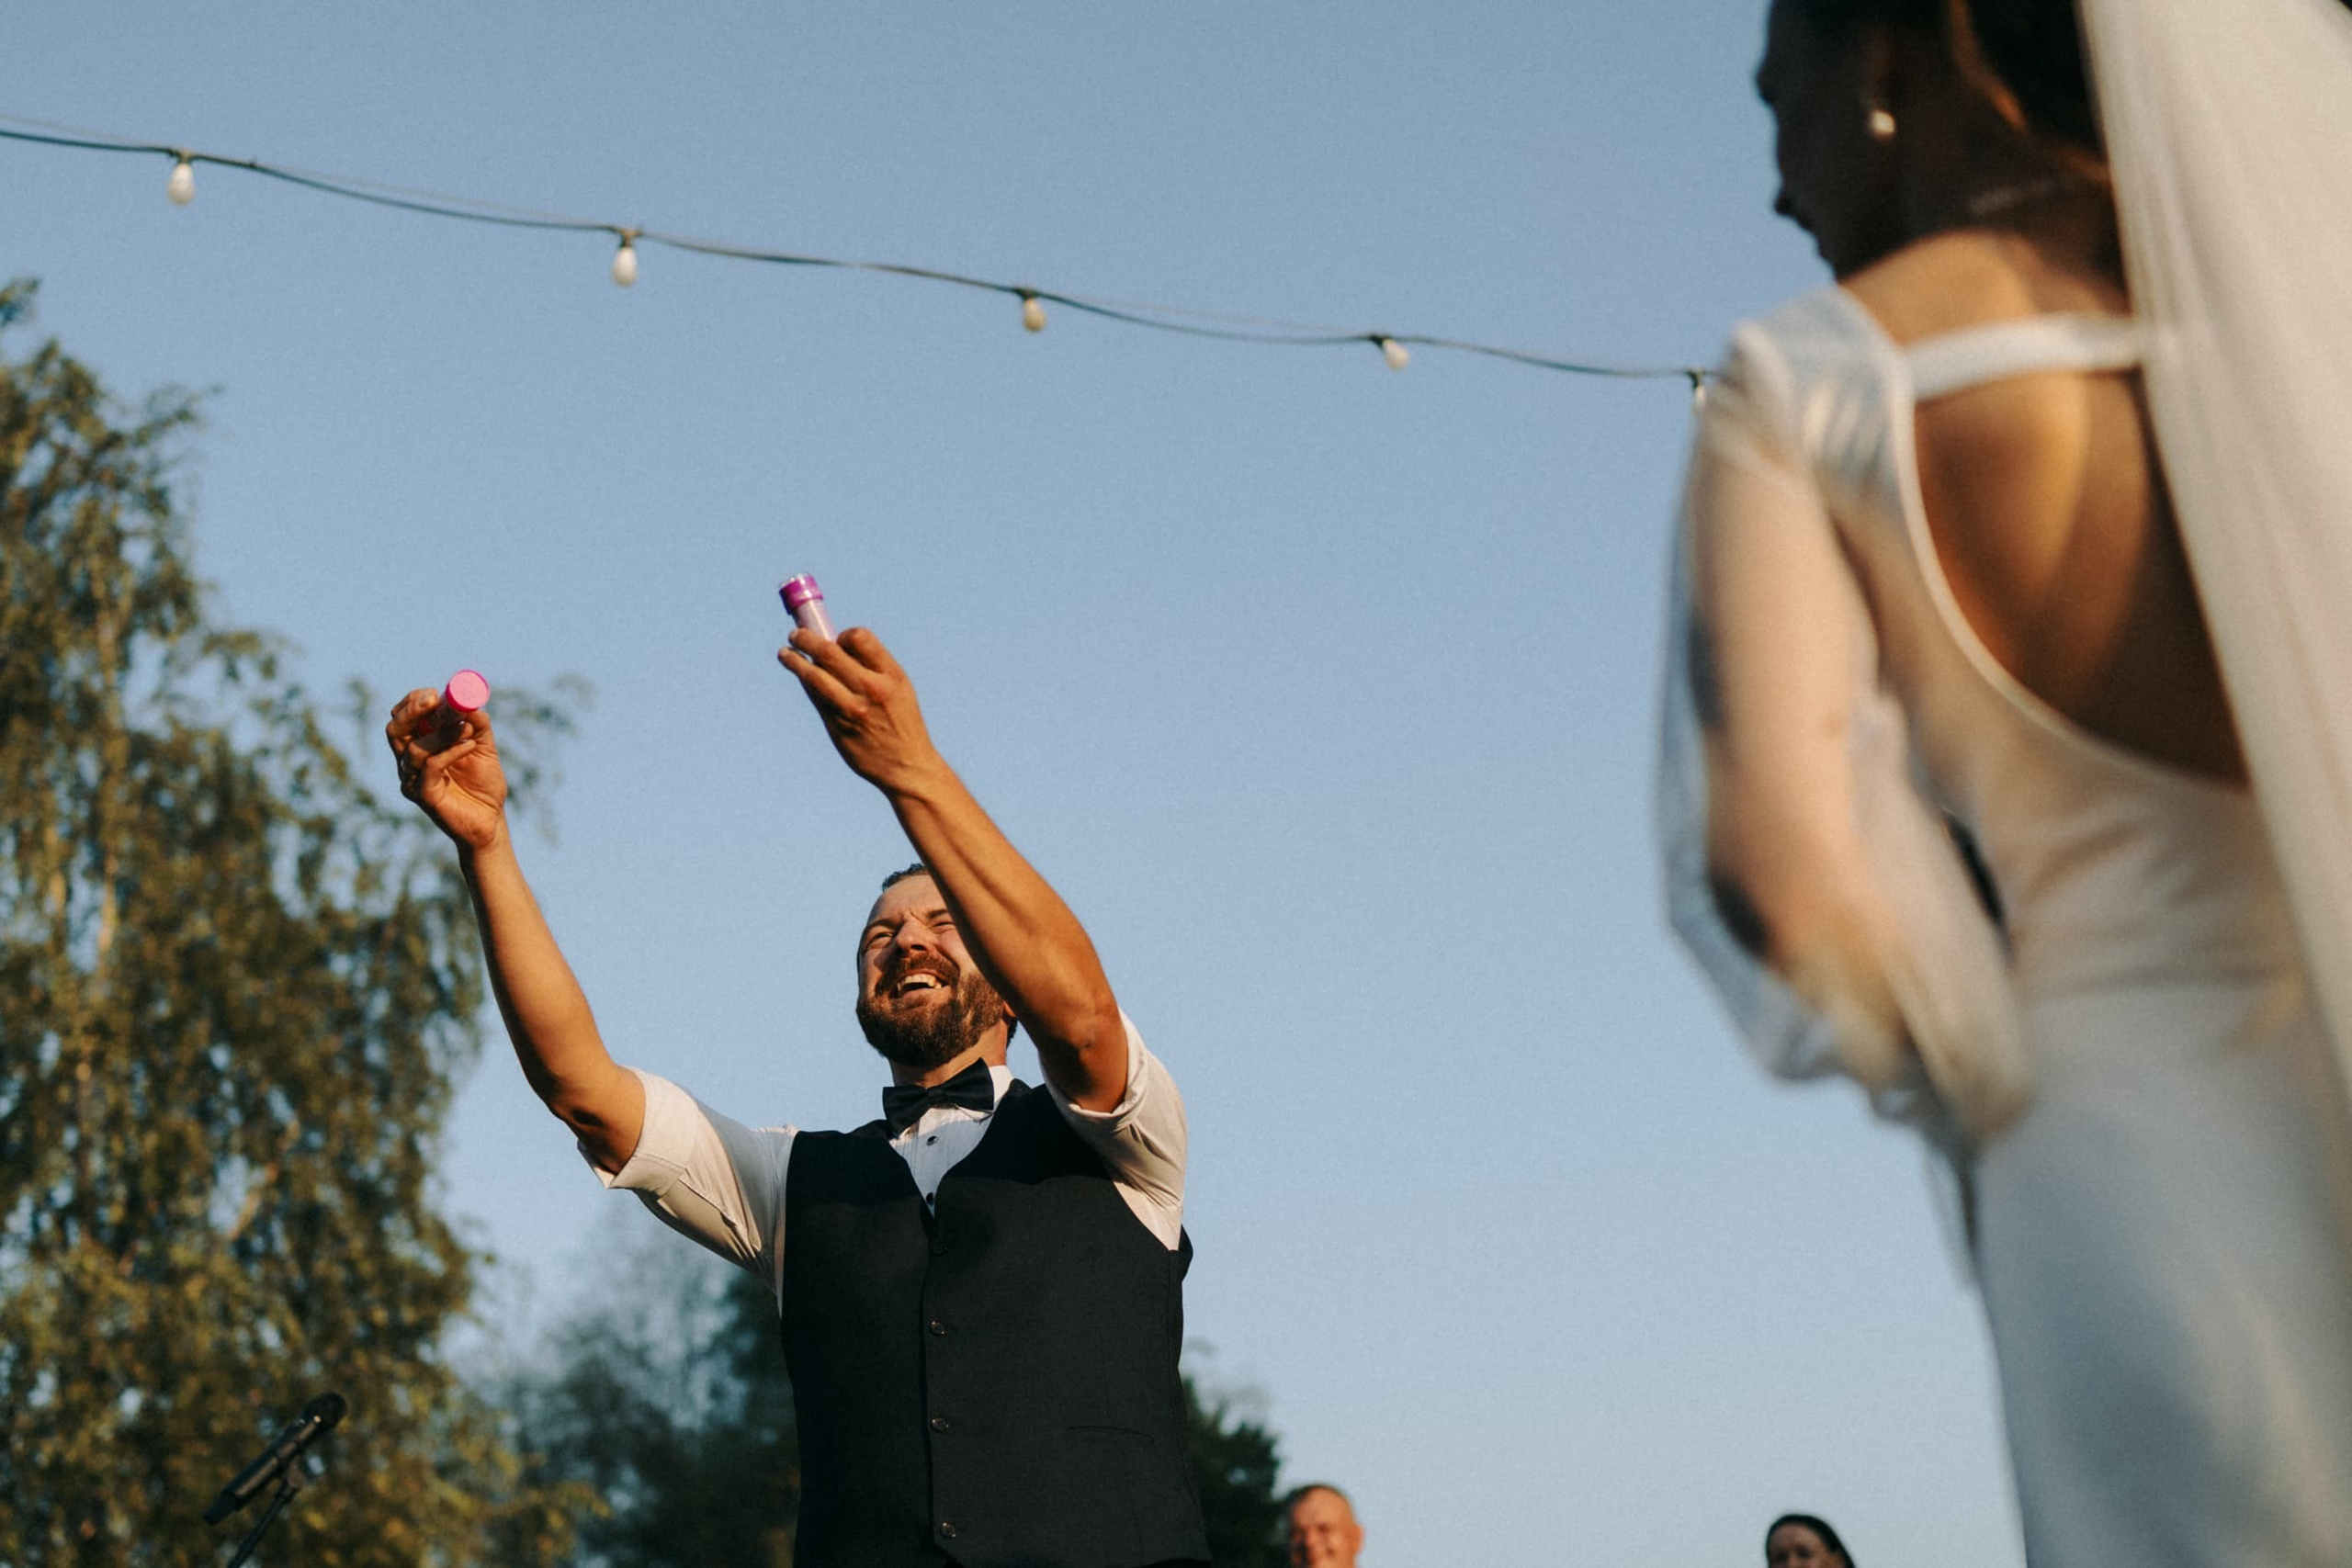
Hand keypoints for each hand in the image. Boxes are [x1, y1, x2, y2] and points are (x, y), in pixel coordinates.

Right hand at [385, 687, 507, 850]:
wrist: (492, 820)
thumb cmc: (483, 783)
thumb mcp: (483, 746)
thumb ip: (477, 724)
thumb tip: (470, 701)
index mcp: (419, 745)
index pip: (402, 717)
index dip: (414, 702)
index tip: (435, 694)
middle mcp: (409, 761)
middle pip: (395, 730)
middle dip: (412, 711)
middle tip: (435, 701)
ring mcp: (413, 780)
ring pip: (413, 749)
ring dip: (441, 733)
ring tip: (468, 730)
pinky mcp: (424, 796)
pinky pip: (430, 767)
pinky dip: (450, 751)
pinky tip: (470, 745)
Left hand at [778, 627, 943, 793]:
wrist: (905, 766)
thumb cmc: (901, 720)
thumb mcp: (900, 688)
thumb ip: (873, 667)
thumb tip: (836, 644)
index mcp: (891, 676)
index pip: (859, 638)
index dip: (843, 635)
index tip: (835, 638)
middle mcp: (871, 690)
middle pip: (829, 653)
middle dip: (807, 639)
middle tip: (796, 634)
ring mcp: (851, 710)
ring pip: (814, 676)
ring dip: (794, 661)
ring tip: (784, 653)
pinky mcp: (837, 727)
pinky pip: (816, 697)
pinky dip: (805, 683)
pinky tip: (801, 677)